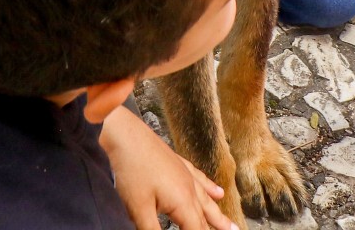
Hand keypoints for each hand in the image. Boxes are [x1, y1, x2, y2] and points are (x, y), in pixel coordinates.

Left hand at [101, 108, 234, 229]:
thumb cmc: (131, 170)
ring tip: (230, 225)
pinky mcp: (178, 163)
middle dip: (218, 228)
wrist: (124, 134)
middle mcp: (189, 188)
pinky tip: (217, 191)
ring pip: (206, 199)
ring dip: (218, 214)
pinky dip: (209, 188)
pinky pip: (199, 179)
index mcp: (182, 201)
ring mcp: (185, 174)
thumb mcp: (139, 210)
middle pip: (205, 216)